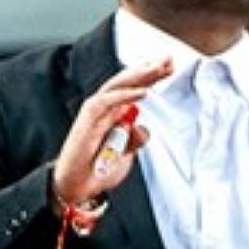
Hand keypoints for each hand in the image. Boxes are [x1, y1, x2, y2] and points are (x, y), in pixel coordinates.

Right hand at [51, 56, 169, 209]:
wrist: (77, 188)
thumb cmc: (98, 170)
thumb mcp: (126, 155)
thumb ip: (135, 140)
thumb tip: (143, 128)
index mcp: (116, 112)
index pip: (135, 87)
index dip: (152, 76)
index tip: (171, 67)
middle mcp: (105, 108)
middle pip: (128, 81)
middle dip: (149, 69)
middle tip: (169, 60)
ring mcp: (95, 112)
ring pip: (117, 85)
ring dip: (139, 76)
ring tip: (158, 69)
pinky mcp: (86, 120)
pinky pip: (106, 102)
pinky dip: (125, 95)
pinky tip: (143, 92)